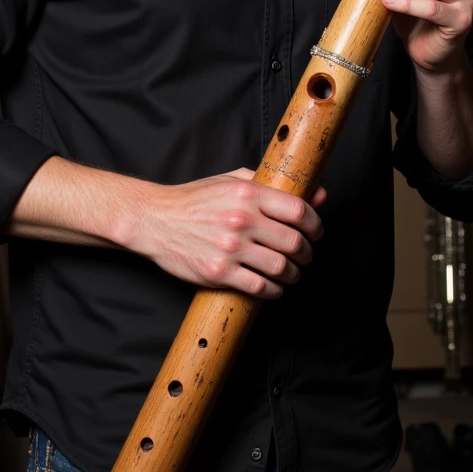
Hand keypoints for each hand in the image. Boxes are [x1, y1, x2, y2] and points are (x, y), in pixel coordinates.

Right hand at [132, 168, 325, 299]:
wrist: (154, 220)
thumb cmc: (195, 199)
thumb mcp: (232, 181)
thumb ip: (273, 184)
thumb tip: (317, 193)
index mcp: (248, 194)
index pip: (299, 211)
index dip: (316, 224)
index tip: (316, 232)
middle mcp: (241, 220)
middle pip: (294, 242)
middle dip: (307, 253)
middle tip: (305, 255)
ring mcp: (230, 248)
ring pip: (281, 268)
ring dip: (293, 274)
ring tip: (291, 272)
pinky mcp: (219, 272)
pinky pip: (260, 287)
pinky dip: (274, 290)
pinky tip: (273, 286)